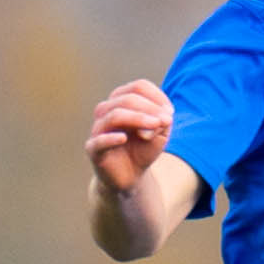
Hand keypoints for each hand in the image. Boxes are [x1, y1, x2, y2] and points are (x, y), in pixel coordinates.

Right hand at [87, 81, 173, 195]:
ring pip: (114, 115)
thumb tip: (158, 118)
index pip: (138, 87)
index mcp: (121, 101)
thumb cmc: (144, 149)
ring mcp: (98, 129)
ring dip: (138, 118)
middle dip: (150, 108)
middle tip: (167, 121)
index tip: (171, 113)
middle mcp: (106, 110)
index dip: (157, 97)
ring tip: (155, 126)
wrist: (130, 175)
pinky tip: (124, 138)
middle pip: (127, 99)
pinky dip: (110, 138)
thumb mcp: (160, 134)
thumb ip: (162, 122)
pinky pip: (99, 140)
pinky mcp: (93, 149)